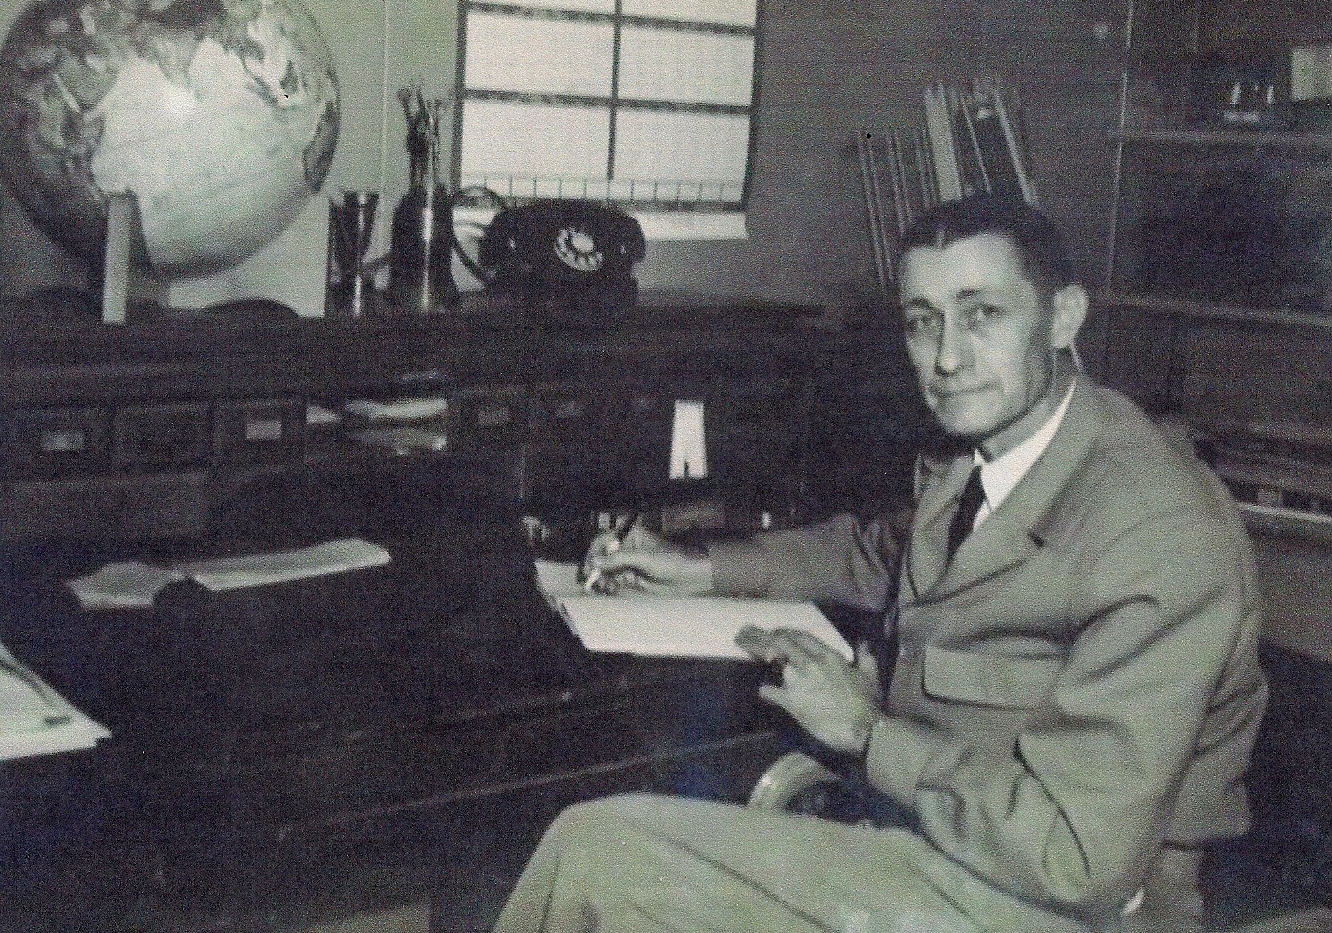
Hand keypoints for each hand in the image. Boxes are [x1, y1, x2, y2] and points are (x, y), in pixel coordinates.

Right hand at [580, 521, 712, 595]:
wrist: (691, 577)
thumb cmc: (671, 561)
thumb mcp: (644, 558)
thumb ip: (618, 559)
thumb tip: (594, 562)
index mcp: (629, 535)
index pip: (602, 541)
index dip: (593, 553)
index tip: (590, 567)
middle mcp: (626, 548)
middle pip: (601, 558)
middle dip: (596, 570)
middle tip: (594, 582)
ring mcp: (628, 564)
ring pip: (606, 571)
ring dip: (602, 580)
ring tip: (606, 588)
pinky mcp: (632, 578)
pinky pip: (614, 581)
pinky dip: (611, 586)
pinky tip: (614, 590)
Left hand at [735, 626, 879, 755]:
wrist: (861, 729)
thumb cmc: (867, 703)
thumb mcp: (870, 676)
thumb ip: (866, 657)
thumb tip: (864, 644)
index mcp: (829, 656)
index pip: (802, 636)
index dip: (786, 632)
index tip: (776, 632)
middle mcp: (810, 663)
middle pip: (782, 643)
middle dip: (766, 638)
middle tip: (752, 636)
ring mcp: (799, 681)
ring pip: (775, 663)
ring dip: (763, 659)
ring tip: (750, 653)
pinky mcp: (791, 700)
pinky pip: (771, 691)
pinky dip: (766, 691)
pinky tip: (763, 691)